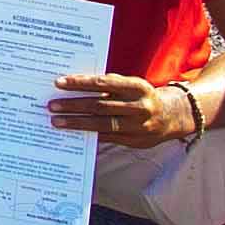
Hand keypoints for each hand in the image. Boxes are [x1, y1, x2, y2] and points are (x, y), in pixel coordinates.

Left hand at [50, 71, 191, 150]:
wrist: (172, 116)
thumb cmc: (141, 96)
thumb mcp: (130, 85)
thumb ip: (108, 86)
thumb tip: (73, 86)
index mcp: (137, 86)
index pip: (104, 83)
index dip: (80, 83)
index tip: (59, 83)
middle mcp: (139, 106)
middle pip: (100, 106)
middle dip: (73, 106)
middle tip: (52, 106)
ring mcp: (139, 126)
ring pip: (102, 124)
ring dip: (77, 123)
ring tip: (57, 121)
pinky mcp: (135, 141)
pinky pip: (108, 138)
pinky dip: (89, 135)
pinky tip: (73, 133)